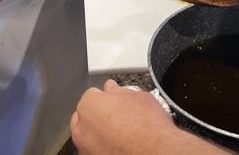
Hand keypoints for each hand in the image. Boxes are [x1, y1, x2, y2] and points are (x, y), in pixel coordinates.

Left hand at [71, 80, 220, 153]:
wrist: (156, 151)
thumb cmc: (148, 127)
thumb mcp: (138, 96)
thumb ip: (119, 92)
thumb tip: (115, 90)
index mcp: (90, 104)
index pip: (93, 94)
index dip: (107, 97)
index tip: (115, 100)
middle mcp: (82, 127)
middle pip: (86, 115)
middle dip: (98, 114)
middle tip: (117, 117)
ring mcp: (86, 147)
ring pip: (88, 135)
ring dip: (99, 132)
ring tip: (119, 133)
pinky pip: (94, 149)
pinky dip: (102, 147)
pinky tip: (118, 145)